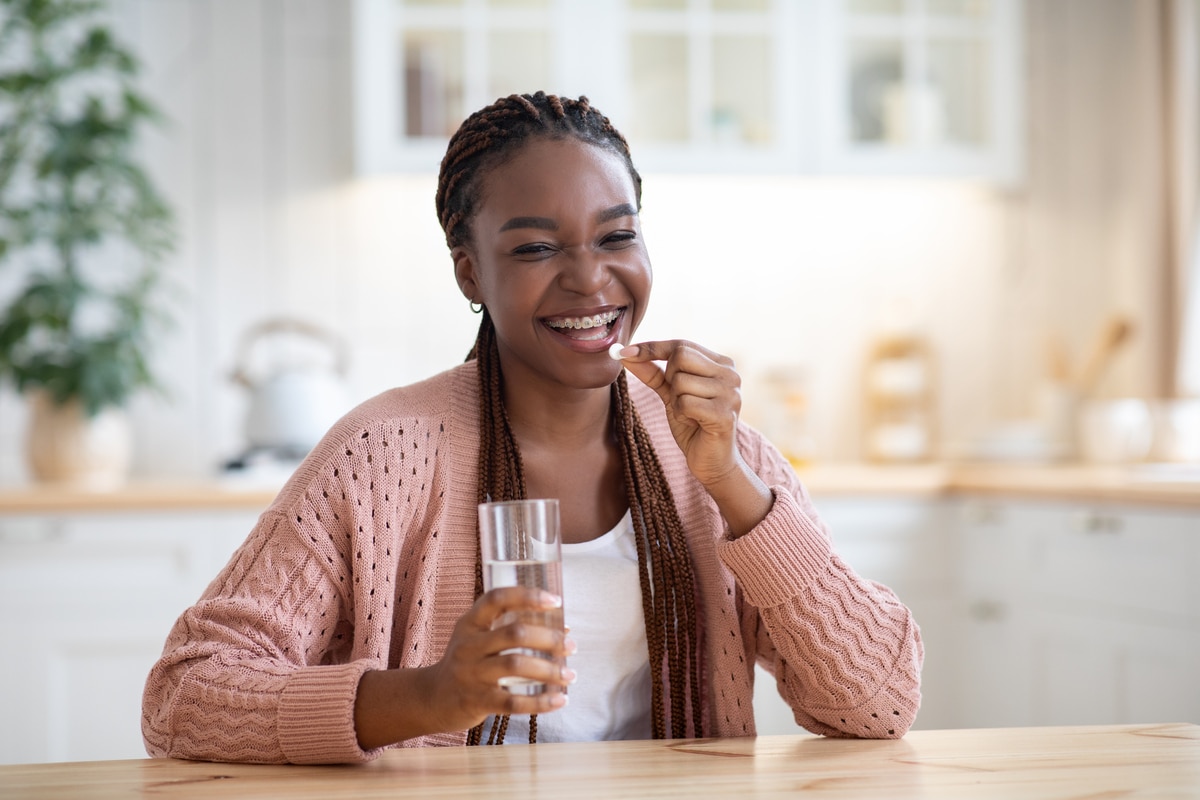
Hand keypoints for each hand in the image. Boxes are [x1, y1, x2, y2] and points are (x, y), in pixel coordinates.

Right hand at [355, 587, 573, 747]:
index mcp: (470, 623)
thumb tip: (565, 629)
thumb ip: (513, 629)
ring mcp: (470, 674)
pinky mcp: (475, 701)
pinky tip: (559, 700)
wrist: (431, 699)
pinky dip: (540, 702)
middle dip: (549, 638)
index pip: (497, 598)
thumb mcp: (479, 639)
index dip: (527, 596)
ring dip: (549, 670)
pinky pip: (512, 702)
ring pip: (515, 665)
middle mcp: (468, 645)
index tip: (556, 601)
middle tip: (571, 646)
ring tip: (570, 675)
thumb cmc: (468, 663)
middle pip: (514, 633)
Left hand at [616, 339, 742, 486]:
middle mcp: (730, 374)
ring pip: (680, 381)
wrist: (712, 462)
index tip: (625, 352)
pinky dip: (681, 414)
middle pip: (681, 356)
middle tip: (679, 398)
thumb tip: (626, 354)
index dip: (652, 348)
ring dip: (676, 401)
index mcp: (722, 364)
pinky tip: (694, 423)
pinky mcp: (724, 414)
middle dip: (669, 378)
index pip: (682, 345)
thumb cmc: (693, 425)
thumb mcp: (671, 394)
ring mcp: (731, 393)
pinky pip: (685, 402)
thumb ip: (653, 372)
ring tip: (690, 414)